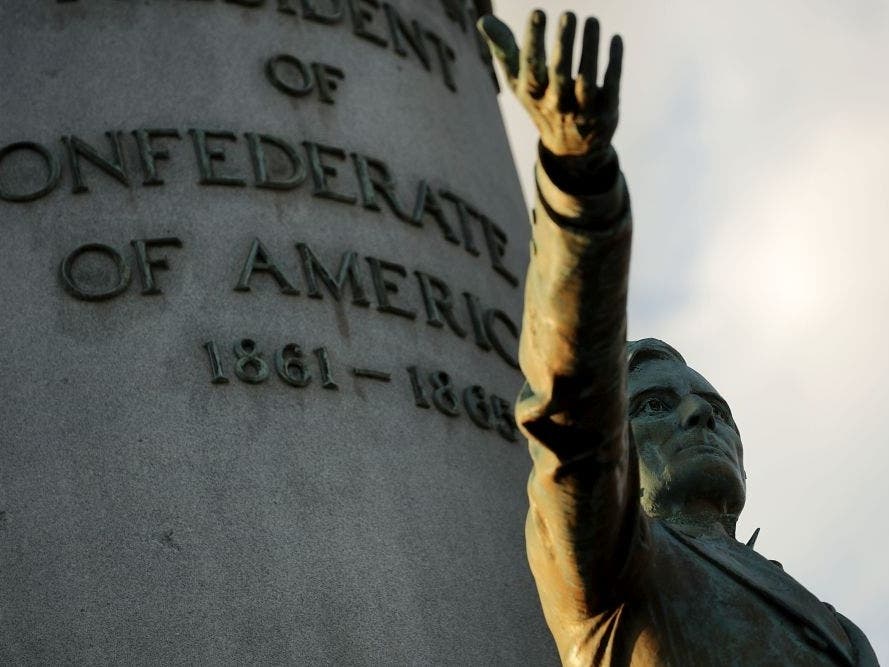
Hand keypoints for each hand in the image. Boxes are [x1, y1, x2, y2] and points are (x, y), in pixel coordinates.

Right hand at [478, 11, 622, 159]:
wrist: (571, 150)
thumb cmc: (542, 103)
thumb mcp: (520, 83)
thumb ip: (504, 51)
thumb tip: (484, 21)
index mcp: (533, 95)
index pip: (531, 68)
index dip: (534, 41)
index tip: (538, 12)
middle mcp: (556, 104)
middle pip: (560, 74)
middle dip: (564, 44)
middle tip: (568, 14)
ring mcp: (582, 111)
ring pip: (587, 79)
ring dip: (590, 48)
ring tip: (591, 20)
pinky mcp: (606, 112)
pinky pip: (611, 86)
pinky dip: (614, 62)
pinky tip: (615, 38)